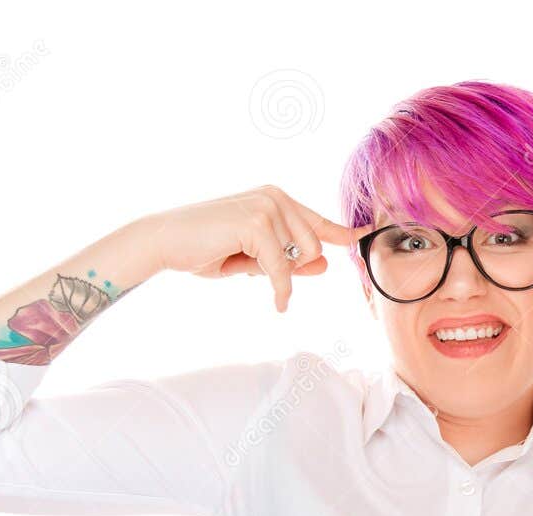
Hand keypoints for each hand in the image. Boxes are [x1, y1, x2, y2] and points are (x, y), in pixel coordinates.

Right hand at [143, 186, 373, 311]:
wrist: (165, 242)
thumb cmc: (204, 249)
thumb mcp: (253, 258)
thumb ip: (288, 260)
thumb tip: (324, 264)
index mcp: (275, 198)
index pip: (318, 220)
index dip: (344, 232)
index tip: (367, 234)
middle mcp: (275, 196)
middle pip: (313, 245)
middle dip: (291, 268)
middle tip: (250, 265)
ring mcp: (267, 205)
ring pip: (299, 257)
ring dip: (276, 275)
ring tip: (239, 264)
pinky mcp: (257, 221)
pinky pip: (283, 267)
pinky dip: (281, 289)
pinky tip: (278, 302)